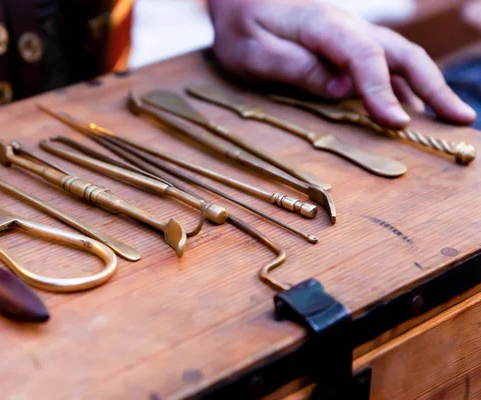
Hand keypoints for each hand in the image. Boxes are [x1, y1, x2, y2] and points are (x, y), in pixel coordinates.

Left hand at [208, 0, 476, 127]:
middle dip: (432, 87)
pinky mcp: (346, 46)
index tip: (397, 123)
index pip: (363, 56)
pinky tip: (413, 106)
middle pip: (400, 52)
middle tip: (460, 119)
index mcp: (322, 25)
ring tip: (452, 117)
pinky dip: (405, 85)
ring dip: (429, 86)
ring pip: (400, 57)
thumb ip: (296, 67)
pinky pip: (384, 63)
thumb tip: (344, 89)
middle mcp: (346, 27)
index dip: (382, 91)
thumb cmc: (241, 25)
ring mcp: (350, 35)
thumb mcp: (253, 51)